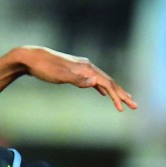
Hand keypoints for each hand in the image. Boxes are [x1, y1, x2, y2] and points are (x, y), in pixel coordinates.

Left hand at [14, 45, 136, 110]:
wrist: (31, 57)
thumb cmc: (44, 68)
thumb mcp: (59, 76)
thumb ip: (77, 80)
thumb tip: (95, 83)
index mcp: (86, 68)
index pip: (107, 84)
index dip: (117, 96)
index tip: (124, 108)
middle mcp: (87, 66)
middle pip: (109, 81)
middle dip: (122, 94)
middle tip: (134, 105)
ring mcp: (82, 68)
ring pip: (103, 81)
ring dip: (114, 91)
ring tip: (124, 100)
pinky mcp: (76, 71)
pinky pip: (94, 81)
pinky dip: (102, 88)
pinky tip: (103, 93)